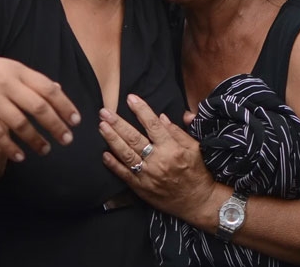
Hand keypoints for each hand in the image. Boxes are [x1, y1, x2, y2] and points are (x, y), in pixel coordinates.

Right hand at [0, 45, 80, 162]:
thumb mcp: (11, 68)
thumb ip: (33, 80)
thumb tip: (59, 89)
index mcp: (19, 70)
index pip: (48, 89)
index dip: (65, 106)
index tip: (76, 121)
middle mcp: (7, 83)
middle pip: (38, 107)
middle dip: (55, 126)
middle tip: (67, 140)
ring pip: (19, 123)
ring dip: (35, 140)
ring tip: (45, 150)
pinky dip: (10, 148)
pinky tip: (20, 157)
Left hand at [99, 94, 223, 224]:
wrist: (198, 202)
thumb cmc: (198, 172)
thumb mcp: (194, 148)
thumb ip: (178, 132)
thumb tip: (161, 118)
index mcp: (172, 148)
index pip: (153, 125)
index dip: (141, 110)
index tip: (130, 98)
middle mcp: (158, 161)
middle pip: (134, 138)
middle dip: (117, 123)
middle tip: (104, 112)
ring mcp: (147, 176)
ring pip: (126, 154)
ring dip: (112, 139)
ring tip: (101, 127)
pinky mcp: (141, 189)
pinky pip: (124, 174)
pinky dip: (113, 164)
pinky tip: (104, 154)